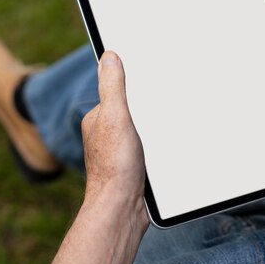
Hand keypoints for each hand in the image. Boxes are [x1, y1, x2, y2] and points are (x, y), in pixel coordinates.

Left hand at [42, 51, 148, 263]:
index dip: (133, 82)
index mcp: (98, 118)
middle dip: (147, 105)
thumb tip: (109, 56)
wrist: (123, 207)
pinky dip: (158, 143)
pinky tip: (166, 144)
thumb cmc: (115, 166)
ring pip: (143, 128)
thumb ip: (113, 88)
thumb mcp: (116, 118)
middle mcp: (107, 133)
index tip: (151, 75)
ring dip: (155, 126)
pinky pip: (149, 145)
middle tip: (165, 100)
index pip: (117, 91)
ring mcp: (121, 150)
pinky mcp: (135, 164)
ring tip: (167, 124)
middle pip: (133, 108)